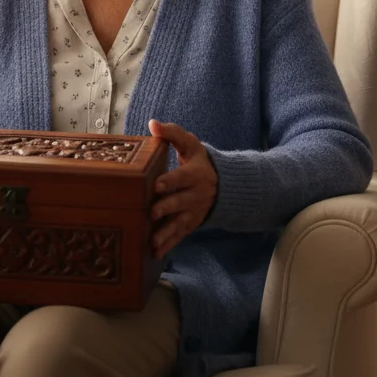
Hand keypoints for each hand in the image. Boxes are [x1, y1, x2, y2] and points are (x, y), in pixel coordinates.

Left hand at [149, 120, 217, 258]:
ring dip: (166, 233)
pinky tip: (155, 253)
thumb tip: (153, 124)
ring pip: (179, 223)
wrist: (224, 185)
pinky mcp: (191, 224)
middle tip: (152, 212)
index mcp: (195, 174)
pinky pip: (179, 236)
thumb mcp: (191, 145)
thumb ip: (173, 133)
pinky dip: (169, 245)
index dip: (170, 181)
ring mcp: (194, 212)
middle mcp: (196, 194)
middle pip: (180, 202)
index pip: (182, 177)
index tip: (156, 184)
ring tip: (152, 241)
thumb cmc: (199, 162)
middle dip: (166, 207)